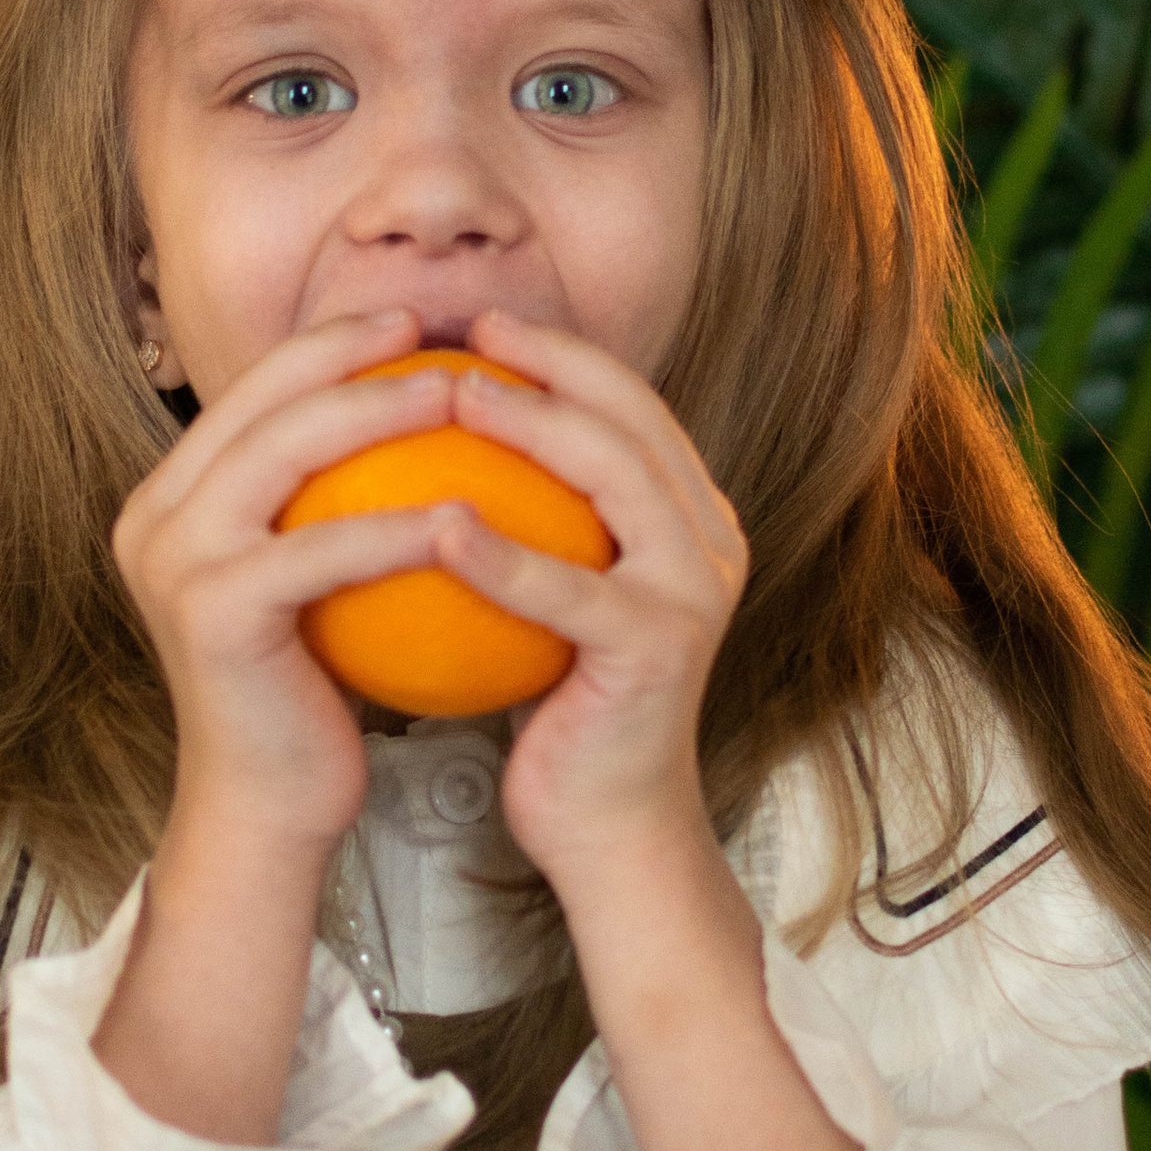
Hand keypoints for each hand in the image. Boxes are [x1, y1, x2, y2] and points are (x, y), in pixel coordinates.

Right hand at [110, 309, 457, 861]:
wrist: (266, 805)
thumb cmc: (308, 694)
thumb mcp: (309, 580)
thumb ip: (325, 503)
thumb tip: (408, 415)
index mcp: (170, 500)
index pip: (252, 392)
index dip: (329, 342)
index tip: (411, 323)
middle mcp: (154, 518)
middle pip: (260, 401)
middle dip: (351, 353)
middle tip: (439, 341)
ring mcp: (174, 562)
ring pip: (281, 452)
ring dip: (376, 412)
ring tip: (458, 396)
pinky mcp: (211, 612)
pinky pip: (319, 548)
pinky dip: (393, 526)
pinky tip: (463, 510)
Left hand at [430, 308, 749, 905]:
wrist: (608, 826)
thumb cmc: (560, 711)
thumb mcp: (551, 600)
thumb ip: (536, 523)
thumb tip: (448, 440)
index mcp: (691, 522)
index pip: (631, 409)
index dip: (562, 354)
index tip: (481, 325)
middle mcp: (711, 545)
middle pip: (635, 421)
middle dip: (554, 363)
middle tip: (467, 336)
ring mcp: (693, 595)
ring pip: (620, 479)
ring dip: (535, 428)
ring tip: (455, 395)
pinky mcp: (659, 650)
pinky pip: (571, 590)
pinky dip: (505, 555)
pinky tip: (439, 524)